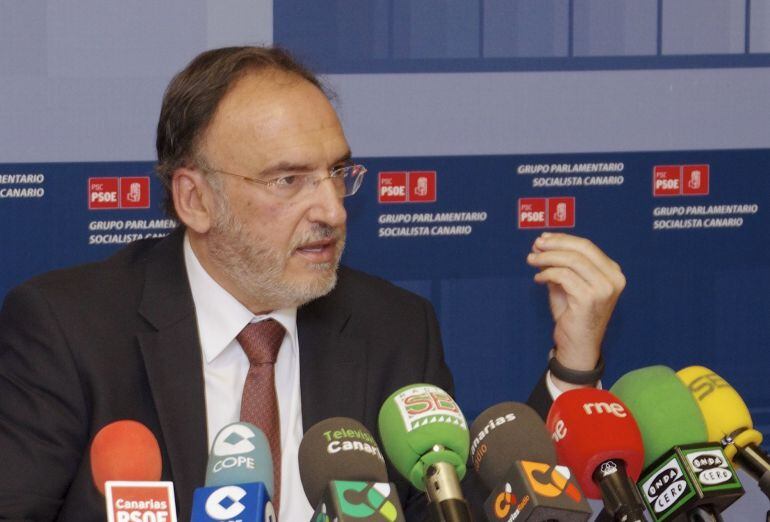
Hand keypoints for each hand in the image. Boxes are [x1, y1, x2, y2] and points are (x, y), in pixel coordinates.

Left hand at [526, 232, 624, 389]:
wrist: (577, 346)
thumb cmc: (573, 315)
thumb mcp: (566, 284)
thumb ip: (558, 264)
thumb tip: (541, 244)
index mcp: (612, 272)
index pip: (587, 246)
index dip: (563, 239)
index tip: (543, 238)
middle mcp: (613, 279)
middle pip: (581, 249)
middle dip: (555, 244)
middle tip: (535, 246)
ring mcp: (604, 288)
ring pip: (571, 260)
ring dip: (547, 257)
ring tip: (532, 260)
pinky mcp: (589, 298)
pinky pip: (563, 275)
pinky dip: (547, 273)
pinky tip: (538, 278)